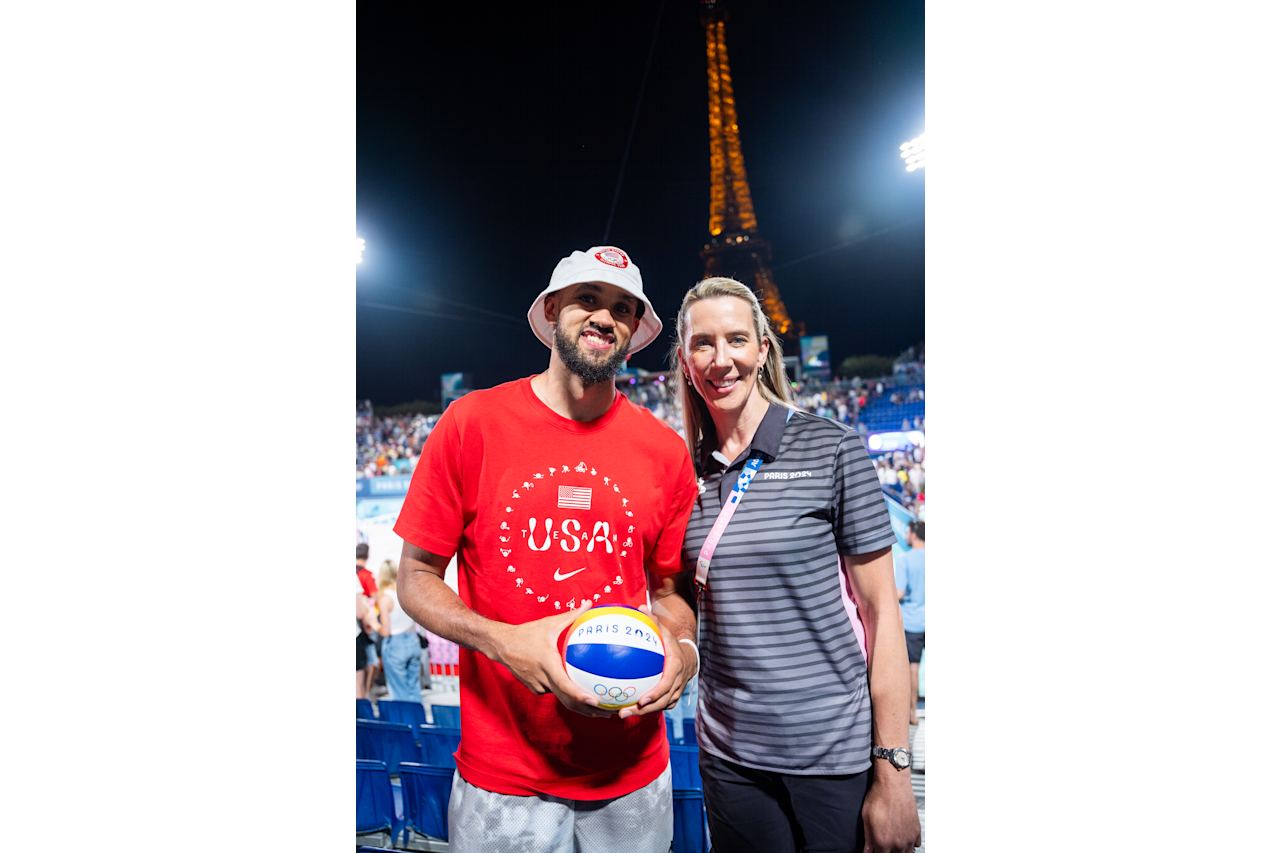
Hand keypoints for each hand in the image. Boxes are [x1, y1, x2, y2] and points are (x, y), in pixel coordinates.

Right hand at [493, 605, 612, 717]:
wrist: (501, 645)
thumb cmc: (526, 633)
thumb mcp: (549, 623)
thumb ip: (571, 616)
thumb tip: (589, 604)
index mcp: (547, 664)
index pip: (565, 684)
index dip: (580, 695)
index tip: (595, 701)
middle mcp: (542, 679)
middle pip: (567, 700)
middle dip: (587, 710)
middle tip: (607, 712)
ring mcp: (537, 686)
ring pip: (561, 698)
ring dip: (579, 706)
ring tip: (599, 710)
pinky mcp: (535, 689)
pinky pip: (554, 692)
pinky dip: (567, 696)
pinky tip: (580, 694)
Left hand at [618, 606, 694, 719]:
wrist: (689, 657)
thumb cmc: (672, 643)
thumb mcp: (665, 630)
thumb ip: (653, 621)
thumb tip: (640, 607)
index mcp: (675, 667)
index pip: (667, 684)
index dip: (656, 693)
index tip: (642, 699)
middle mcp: (677, 682)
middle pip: (662, 701)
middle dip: (644, 710)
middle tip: (624, 712)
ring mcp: (675, 692)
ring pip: (660, 706)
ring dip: (642, 713)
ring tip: (623, 714)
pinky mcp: (671, 697)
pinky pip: (659, 706)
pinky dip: (646, 710)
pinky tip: (628, 709)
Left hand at [862, 774, 920, 852]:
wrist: (893, 783)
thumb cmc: (879, 797)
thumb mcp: (866, 818)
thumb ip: (868, 839)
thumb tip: (866, 851)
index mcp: (883, 841)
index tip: (875, 850)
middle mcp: (898, 842)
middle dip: (888, 852)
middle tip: (883, 845)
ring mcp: (909, 837)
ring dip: (899, 851)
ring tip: (893, 844)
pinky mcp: (916, 830)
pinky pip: (915, 845)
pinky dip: (910, 844)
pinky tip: (903, 838)